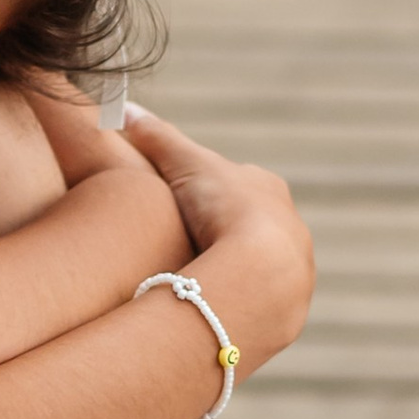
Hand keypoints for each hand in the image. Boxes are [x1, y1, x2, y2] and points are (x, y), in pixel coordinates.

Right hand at [118, 106, 313, 366]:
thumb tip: (125, 108)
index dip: (205, 192)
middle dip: (220, 235)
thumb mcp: (184, 165)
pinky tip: (210, 309)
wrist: (262, 273)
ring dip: (230, 273)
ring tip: (194, 285)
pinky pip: (256, 304)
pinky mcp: (287, 311)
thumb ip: (158, 138)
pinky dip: (235, 302)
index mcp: (268, 191)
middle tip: (182, 247)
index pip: (236, 185)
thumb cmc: (226, 208)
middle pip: (248, 228)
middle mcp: (290, 228)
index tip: (178, 203)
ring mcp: (293, 271)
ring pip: (256, 268)